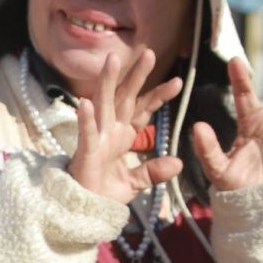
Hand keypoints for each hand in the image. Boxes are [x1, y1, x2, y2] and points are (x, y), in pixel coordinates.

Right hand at [68, 44, 184, 207]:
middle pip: (125, 98)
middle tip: (149, 53)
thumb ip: (154, 171)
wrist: (83, 210)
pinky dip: (85, 119)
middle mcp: (110, 131)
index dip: (158, 95)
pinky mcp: (85, 152)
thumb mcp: (135, 181)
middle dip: (136, 76)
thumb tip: (178, 163)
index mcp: (123, 135)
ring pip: (102, 105)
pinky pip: (86, 133)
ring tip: (112, 60)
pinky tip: (84, 103)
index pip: (143, 110)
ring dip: (107, 82)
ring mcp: (97, 138)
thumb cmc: (104, 191)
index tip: (178, 81)